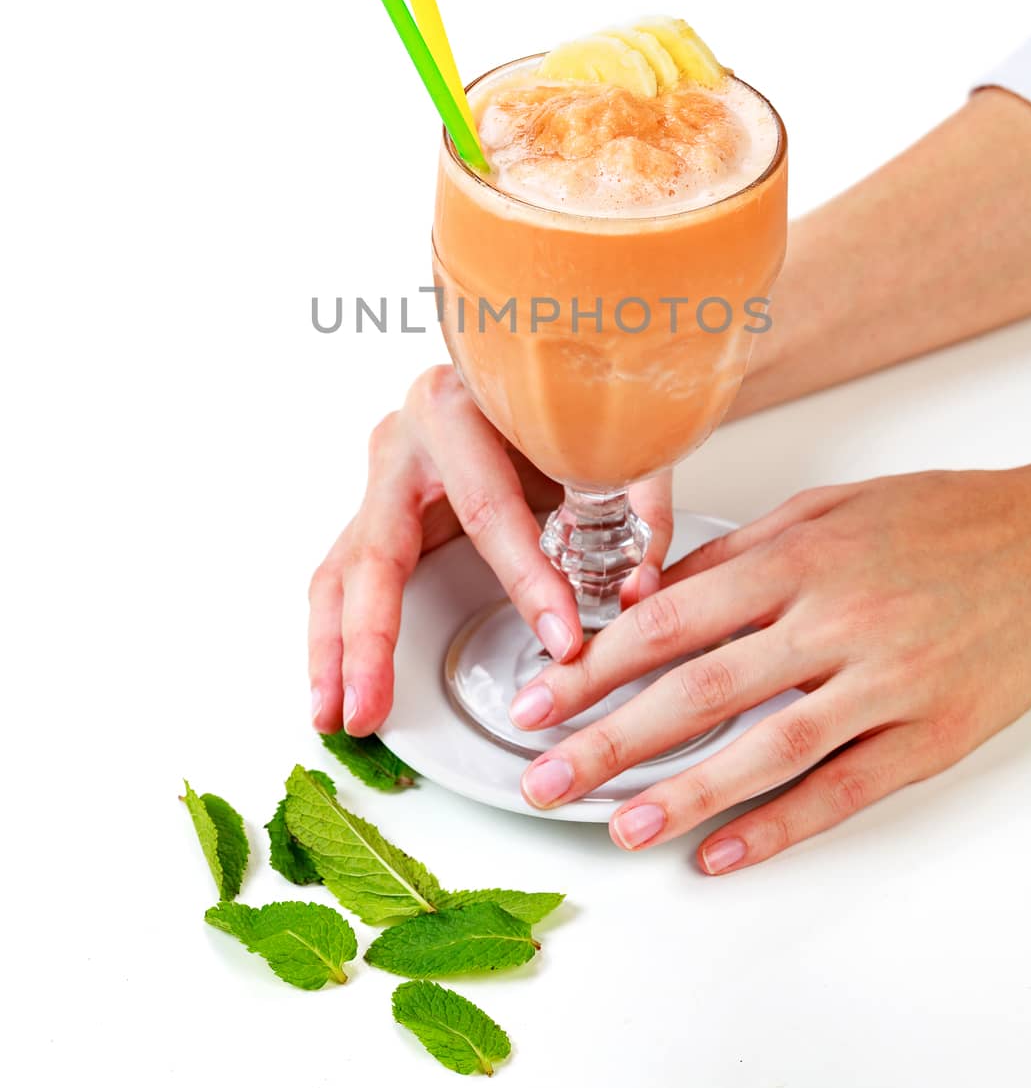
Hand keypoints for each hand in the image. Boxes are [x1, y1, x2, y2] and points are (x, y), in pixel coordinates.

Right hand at [307, 364, 672, 735]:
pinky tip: (335, 690)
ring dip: (334, 651)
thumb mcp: (608, 439)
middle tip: (374, 705)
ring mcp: (381, 477)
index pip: (488, 507)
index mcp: (459, 409)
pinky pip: (341, 578)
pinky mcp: (375, 511)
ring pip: (340, 570)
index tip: (561, 638)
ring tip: (336, 717)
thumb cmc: (560, 403)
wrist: (530, 370)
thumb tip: (640, 591)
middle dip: (373, 635)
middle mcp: (405, 441)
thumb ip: (637, 503)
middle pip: (378, 548)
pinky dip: (336, 639)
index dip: (526, 578)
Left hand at [509, 453, 1030, 872]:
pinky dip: (781, 826)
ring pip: (767, 748)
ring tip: (618, 827)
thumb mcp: (825, 509)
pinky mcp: (934, 733)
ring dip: (684, 793)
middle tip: (544, 776)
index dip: (595, 665)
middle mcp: (836, 618)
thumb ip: (736, 556)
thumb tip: (647, 599)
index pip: (670, 620)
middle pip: (700, 688)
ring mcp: (887, 680)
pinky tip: (724, 852)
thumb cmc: (939, 520)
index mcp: (799, 556)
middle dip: (610, 737)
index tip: (540, 695)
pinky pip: (847, 789)